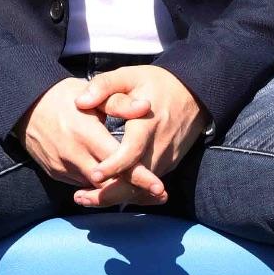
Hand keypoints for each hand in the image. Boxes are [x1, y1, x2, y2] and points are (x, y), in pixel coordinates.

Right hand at [16, 76, 166, 206]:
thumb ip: (120, 103)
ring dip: (118, 191)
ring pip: (95, 189)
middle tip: (160, 195)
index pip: (118, 164)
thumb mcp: (93, 94)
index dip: (141, 178)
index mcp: (86, 135)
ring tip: (144, 193)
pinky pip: (82, 185)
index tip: (160, 188)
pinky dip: (99, 188)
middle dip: (135, 191)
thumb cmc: (64, 96)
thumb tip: (145, 106)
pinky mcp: (56, 173)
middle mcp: (74, 156)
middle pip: (109, 184)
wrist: (26, 105)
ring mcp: (63, 168)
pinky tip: (116, 185)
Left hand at [69, 64, 210, 208]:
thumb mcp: (130, 76)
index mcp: (147, 124)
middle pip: (135, 180)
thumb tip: (80, 102)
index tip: (93, 174)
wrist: (195, 93)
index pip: (133, 151)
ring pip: (141, 187)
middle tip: (79, 198)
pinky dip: (127, 192)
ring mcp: (166, 158)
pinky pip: (147, 184)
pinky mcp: (168, 164)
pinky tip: (106, 193)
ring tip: (85, 199)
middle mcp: (159, 146)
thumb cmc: (158, 84)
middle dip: (108, 193)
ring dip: (115, 196)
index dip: (114, 165)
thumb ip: (104, 86)